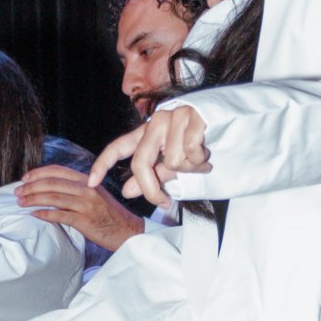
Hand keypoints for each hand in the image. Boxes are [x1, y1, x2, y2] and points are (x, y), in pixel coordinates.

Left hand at [16, 167, 143, 251]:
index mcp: (88, 181)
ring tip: (21, 203)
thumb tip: (52, 190)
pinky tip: (34, 215)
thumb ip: (77, 190)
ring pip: (53, 198)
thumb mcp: (96, 196)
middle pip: (53, 183)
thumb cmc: (110, 216)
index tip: (25, 178)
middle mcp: (87, 189)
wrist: (128, 231)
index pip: (59, 171)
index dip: (39, 173)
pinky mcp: (85, 221)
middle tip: (18, 192)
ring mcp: (86, 205)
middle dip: (31, 186)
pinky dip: (45, 214)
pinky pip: (60, 215)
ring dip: (34, 199)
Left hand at [88, 107, 209, 207]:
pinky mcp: (192, 116)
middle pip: (141, 163)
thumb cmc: (199, 143)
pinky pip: (189, 151)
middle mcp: (156, 122)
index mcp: (147, 133)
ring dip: (189, 168)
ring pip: (171, 161)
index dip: (102, 164)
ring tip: (200, 162)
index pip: (118, 147)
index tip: (91, 183)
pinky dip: (200, 160)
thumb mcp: (172, 163)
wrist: (229, 118)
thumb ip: (151, 176)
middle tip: (163, 204)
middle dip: (151, 189)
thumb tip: (127, 191)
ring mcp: (173, 117)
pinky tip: (207, 154)